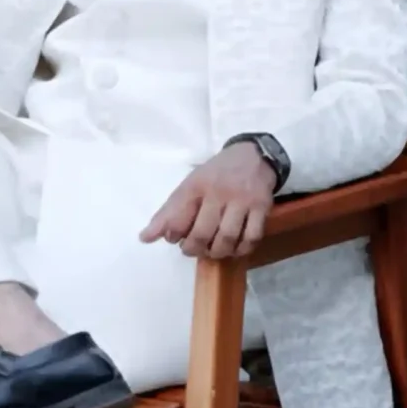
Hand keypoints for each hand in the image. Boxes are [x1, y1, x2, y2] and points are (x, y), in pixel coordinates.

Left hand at [139, 141, 276, 260]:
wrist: (252, 156)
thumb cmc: (215, 175)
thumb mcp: (190, 185)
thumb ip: (168, 213)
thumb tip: (145, 238)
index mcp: (196, 185)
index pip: (178, 217)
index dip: (172, 235)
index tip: (174, 238)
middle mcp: (219, 192)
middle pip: (203, 232)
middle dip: (194, 249)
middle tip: (192, 249)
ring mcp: (242, 200)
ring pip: (227, 238)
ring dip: (217, 252)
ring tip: (211, 250)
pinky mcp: (262, 207)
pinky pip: (251, 238)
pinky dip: (241, 249)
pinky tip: (233, 248)